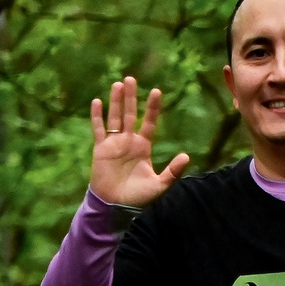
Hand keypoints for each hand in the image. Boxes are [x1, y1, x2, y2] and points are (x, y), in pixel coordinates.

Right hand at [89, 77, 189, 206]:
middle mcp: (129, 141)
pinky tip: (97, 102)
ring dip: (115, 101)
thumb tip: (187, 156)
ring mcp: (114, 144)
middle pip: (130, 114)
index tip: (156, 91)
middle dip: (131, 97)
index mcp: (143, 147)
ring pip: (114, 117)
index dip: (152, 108)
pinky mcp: (100, 149)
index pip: (148, 122)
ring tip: (117, 84)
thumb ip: (173, 171)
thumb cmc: (138, 198)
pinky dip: (97, 116)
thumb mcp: (160, 185)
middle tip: (131, 78)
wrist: (116, 206)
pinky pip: (98, 129)